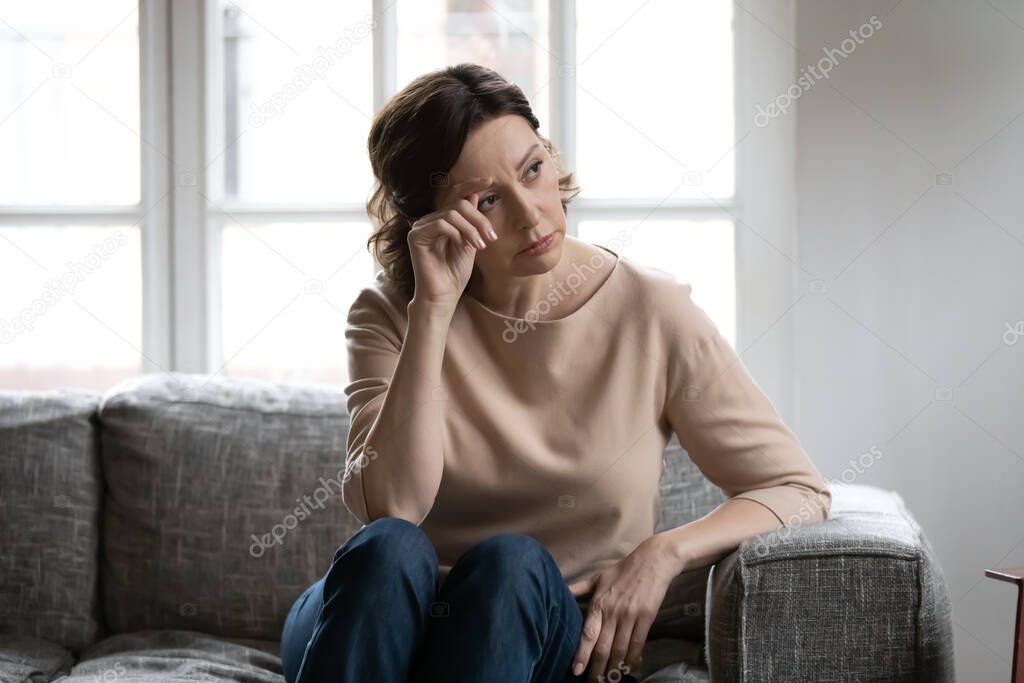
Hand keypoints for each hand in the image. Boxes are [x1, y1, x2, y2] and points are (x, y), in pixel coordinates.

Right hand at [406, 176, 499, 309]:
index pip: (455, 195)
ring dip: (471, 229)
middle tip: (490, 238)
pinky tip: (463, 246)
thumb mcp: (470, 243)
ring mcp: (420, 227)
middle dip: (479, 219)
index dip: (471, 184)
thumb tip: (474, 195)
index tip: (491, 182)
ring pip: (451, 212)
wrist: (444, 296)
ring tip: (480, 246)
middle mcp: (429, 221)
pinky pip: (441, 223)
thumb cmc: (456, 274)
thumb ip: (471, 222)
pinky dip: (457, 233)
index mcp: (442, 220)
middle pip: (457, 203)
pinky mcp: (415, 236)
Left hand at [567, 536, 678, 681]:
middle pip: (603, 647)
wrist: (652, 560)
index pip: (588, 634)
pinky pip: (638, 644)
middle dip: (597, 669)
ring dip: (615, 668)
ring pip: (620, 649)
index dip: (582, 654)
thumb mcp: (598, 576)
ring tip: (609, 680)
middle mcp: (613, 612)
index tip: (576, 670)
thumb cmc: (623, 569)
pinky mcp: (647, 618)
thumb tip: (560, 590)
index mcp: (599, 603)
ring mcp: (630, 616)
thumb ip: (579, 588)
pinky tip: (629, 668)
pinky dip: (633, 658)